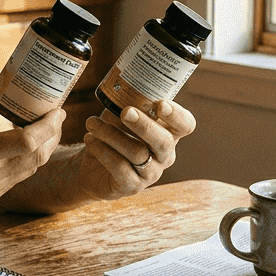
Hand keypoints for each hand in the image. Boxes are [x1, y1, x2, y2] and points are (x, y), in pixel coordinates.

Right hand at [0, 67, 64, 212]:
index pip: (28, 141)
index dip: (49, 126)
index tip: (58, 110)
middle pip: (38, 156)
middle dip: (52, 135)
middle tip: (56, 115)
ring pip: (30, 169)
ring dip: (42, 149)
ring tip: (44, 128)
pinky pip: (17, 178)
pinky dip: (26, 161)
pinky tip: (21, 146)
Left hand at [75, 100, 195, 200]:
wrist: (92, 166)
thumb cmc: (113, 134)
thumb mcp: (120, 116)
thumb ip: (127, 103)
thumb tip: (123, 89)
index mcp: (168, 133)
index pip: (185, 125)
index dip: (177, 115)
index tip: (160, 104)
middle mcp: (165, 155)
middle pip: (164, 141)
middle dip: (144, 125)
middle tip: (125, 112)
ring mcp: (151, 173)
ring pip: (137, 152)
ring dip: (111, 134)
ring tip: (92, 123)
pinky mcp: (132, 186)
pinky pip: (120, 168)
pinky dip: (102, 151)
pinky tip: (90, 139)